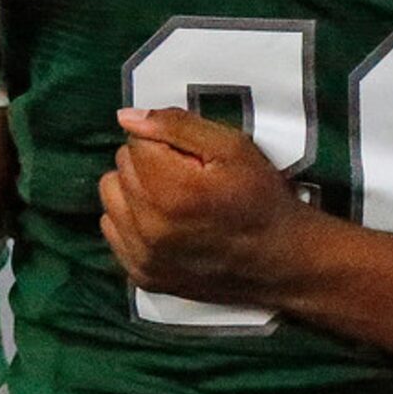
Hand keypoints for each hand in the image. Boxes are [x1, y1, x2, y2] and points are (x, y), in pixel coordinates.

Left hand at [100, 107, 313, 304]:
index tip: (193, 158)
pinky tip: (164, 223)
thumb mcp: (232, 147)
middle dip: (150, 164)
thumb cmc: (261, 198)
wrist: (281, 260)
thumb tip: (126, 117)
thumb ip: (176, 125)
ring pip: (111, 198)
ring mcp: (143, 256)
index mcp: (171, 191)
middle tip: (188, 178)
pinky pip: (113, 231)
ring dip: (135, 192)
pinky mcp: (141, 276)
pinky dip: (133, 221)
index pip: (135, 141)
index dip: (166, 142)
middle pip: (121, 167)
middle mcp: (149, 227)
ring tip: (172, 199)